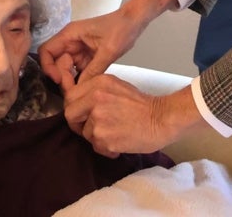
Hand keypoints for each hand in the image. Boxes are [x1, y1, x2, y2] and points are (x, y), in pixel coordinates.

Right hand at [38, 9, 142, 85]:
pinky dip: (79, 79)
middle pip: (55, 63)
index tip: (59, 80)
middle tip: (74, 91)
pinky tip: (86, 88)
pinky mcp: (87, 56)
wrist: (135, 21)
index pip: (46, 51)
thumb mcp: (108, 51)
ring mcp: (78, 49)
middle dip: (62, 77)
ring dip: (70, 80)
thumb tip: (80, 89)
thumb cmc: (121, 29)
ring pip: (66, 69)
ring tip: (81, 92)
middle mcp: (70, 42)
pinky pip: (77, 70)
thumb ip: (94, 70)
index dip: (48, 67)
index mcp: (70, 34)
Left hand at [64, 76, 201, 156]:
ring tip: (115, 134)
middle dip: (78, 124)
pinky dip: (106, 148)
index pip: (70, 97)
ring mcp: (98, 119)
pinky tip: (119, 141)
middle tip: (91, 129)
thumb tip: (77, 104)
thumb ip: (94, 92)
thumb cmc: (141, 105)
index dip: (74, 108)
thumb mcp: (116, 86)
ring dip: (96, 137)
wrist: (161, 119)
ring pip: (84, 133)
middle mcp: (95, 99)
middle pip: (70, 115)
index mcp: (98, 83)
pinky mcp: (104, 138)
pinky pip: (96, 147)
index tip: (81, 115)